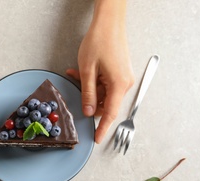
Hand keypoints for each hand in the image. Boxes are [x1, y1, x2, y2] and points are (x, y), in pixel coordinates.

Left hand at [67, 0, 133, 143]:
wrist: (109, 22)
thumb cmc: (99, 42)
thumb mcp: (88, 70)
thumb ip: (88, 94)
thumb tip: (88, 111)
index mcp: (118, 85)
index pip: (110, 114)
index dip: (102, 128)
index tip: (97, 139)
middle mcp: (124, 84)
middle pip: (105, 103)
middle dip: (89, 100)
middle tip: (76, 88)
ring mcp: (122, 78)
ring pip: (103, 93)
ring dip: (89, 88)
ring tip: (76, 73)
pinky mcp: (119, 72)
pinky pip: (105, 84)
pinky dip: (93, 81)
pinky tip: (81, 72)